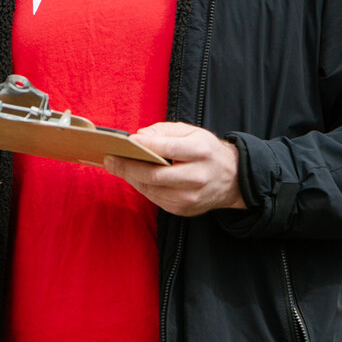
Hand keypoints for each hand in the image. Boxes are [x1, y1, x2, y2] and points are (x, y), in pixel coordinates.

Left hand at [105, 122, 246, 215]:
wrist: (231, 179)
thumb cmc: (206, 151)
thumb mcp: (191, 132)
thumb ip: (164, 131)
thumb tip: (139, 137)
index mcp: (200, 152)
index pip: (168, 148)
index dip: (145, 145)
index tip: (126, 141)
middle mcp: (197, 177)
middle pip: (154, 175)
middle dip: (128, 166)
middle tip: (109, 158)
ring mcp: (190, 197)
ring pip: (151, 189)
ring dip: (131, 177)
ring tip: (116, 165)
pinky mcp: (183, 210)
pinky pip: (155, 199)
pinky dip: (142, 187)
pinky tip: (133, 177)